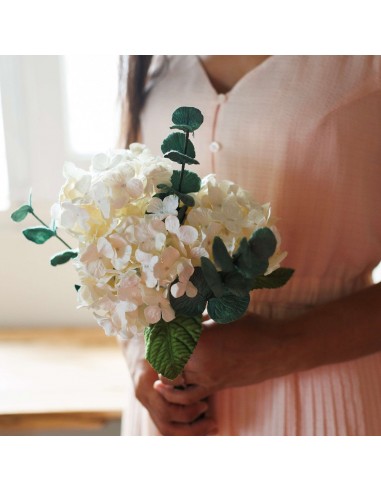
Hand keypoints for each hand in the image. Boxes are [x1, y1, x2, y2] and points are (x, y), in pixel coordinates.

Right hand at [121, 337, 217, 435]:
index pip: (166, 410)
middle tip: (214, 422)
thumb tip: (192, 357)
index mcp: (145, 382)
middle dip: (192, 428)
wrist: (134, 342)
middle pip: (166, 425)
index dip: (188, 411)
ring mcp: (146, 402)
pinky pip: (166, 424)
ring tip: (213, 426)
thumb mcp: (164, 342)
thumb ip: (176, 353)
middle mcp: (144, 396)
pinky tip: (203, 425)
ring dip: (190, 432)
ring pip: (166, 428)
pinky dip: (185, 428)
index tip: (205, 404)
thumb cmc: (154, 338)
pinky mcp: (151, 405)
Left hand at [154, 313, 293, 406]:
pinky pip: (187, 395)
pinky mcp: (214, 387)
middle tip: (157, 339)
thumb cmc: (250, 326)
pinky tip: (169, 383)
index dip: (157, 330)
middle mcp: (200, 362)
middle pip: (165, 359)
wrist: (277, 348)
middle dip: (159, 350)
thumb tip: (177, 312)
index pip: (167, 337)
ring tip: (161, 360)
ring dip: (164, 370)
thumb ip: (196, 317)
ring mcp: (207, 378)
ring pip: (172, 379)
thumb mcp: (220, 315)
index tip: (155, 322)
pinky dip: (175, 391)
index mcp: (199, 339)